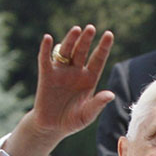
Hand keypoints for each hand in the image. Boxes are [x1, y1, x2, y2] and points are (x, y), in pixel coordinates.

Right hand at [4, 25, 114, 155]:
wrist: (52, 127)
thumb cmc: (72, 121)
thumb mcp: (87, 115)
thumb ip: (97, 104)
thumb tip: (111, 94)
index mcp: (89, 79)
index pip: (98, 59)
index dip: (103, 47)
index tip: (109, 34)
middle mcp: (76, 72)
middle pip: (82, 52)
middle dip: (86, 40)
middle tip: (91, 28)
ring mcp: (61, 72)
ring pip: (66, 52)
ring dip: (70, 40)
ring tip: (77, 29)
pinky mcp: (46, 75)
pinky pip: (45, 59)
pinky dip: (45, 49)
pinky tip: (47, 38)